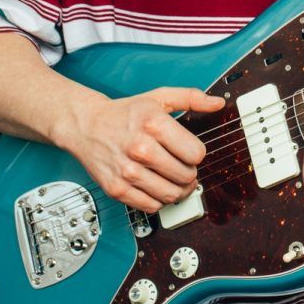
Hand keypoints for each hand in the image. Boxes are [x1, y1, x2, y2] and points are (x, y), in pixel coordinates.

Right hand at [60, 86, 225, 213]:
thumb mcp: (159, 97)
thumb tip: (217, 103)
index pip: (196, 154)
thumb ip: (191, 98)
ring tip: (174, 179)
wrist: (86, 125)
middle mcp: (140, 149)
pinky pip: (151, 206)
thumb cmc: (123, 113)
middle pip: (186, 176)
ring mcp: (128, 171)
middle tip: (183, 167)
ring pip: (171, 194)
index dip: (196, 153)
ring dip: (178, 189)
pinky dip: (159, 200)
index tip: (189, 151)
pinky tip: (156, 186)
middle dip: (189, 173)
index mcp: (154, 124)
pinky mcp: (117, 189)